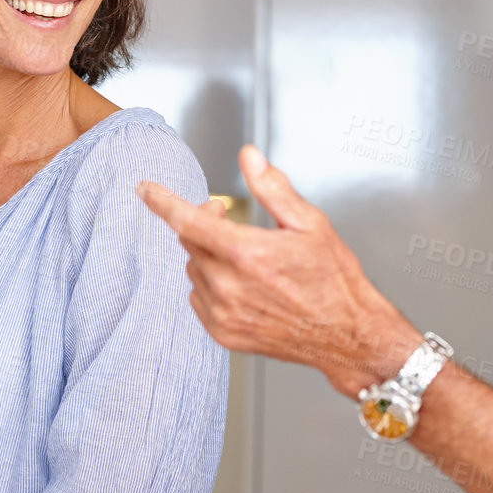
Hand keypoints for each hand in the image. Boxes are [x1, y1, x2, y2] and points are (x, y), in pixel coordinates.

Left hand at [138, 144, 418, 395]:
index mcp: (248, 253)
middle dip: (204, 223)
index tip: (145, 189)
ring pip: (193, 269)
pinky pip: (198, 298)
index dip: (162, 201)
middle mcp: (230, 286)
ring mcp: (224, 313)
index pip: (188, 221)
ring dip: (208, 255)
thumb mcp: (310, 224)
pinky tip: (241, 284)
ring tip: (245, 258)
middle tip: (228, 219)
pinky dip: (211, 285)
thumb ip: (273, 188)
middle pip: (190, 241)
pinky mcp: (223, 333)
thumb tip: (250, 157)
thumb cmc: (334, 281)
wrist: (347, 334)